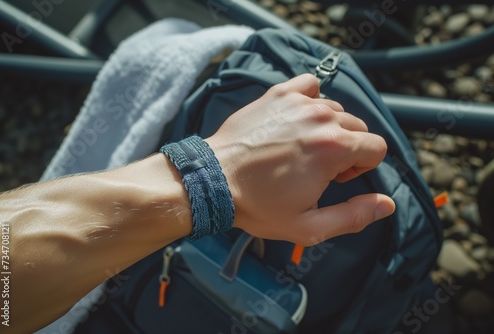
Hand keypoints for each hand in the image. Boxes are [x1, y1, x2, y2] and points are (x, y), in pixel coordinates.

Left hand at [205, 73, 394, 244]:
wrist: (213, 181)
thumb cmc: (258, 206)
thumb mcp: (308, 226)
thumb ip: (354, 217)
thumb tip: (387, 204)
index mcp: (334, 149)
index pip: (377, 147)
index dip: (361, 168)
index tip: (335, 178)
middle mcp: (322, 118)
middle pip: (358, 128)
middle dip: (347, 149)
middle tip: (317, 168)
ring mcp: (299, 102)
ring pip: (335, 110)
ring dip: (328, 128)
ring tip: (301, 147)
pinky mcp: (278, 94)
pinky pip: (310, 86)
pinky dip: (310, 99)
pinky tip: (296, 119)